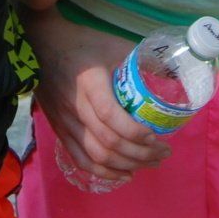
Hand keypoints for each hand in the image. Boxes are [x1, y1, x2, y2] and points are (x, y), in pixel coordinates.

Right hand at [26, 7, 170, 183]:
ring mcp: (65, 121)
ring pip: (96, 155)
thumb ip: (142, 61)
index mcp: (90, 82)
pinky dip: (104, 172)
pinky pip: (81, 159)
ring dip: (127, 165)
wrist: (43, 45)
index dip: (135, 132)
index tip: (157, 135)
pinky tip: (124, 174)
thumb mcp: (115, 45)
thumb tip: (175, 77)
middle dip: (140, 153)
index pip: (110, 116)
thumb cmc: (83, 43)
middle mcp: (76, 106)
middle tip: (164, 152)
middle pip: (107, 142)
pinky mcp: (60, 130)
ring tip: (150, 163)